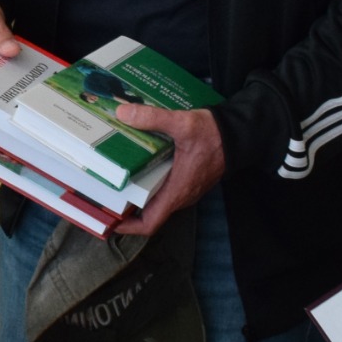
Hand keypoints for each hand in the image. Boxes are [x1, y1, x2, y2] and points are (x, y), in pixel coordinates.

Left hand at [109, 103, 225, 235]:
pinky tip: (135, 168)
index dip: (126, 227)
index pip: (149, 224)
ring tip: (113, 184)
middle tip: (101, 198)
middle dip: (124, 210)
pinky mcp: (187, 179)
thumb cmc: (214, 134)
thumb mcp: (183, 123)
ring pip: (155, 202)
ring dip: (135, 197)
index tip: (107, 221)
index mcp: (177, 191)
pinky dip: (147, 185)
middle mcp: (180, 196)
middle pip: (148, 214)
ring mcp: (185, 189)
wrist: (240, 133)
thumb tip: (123, 114)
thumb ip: (153, 118)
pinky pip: (163, 190)